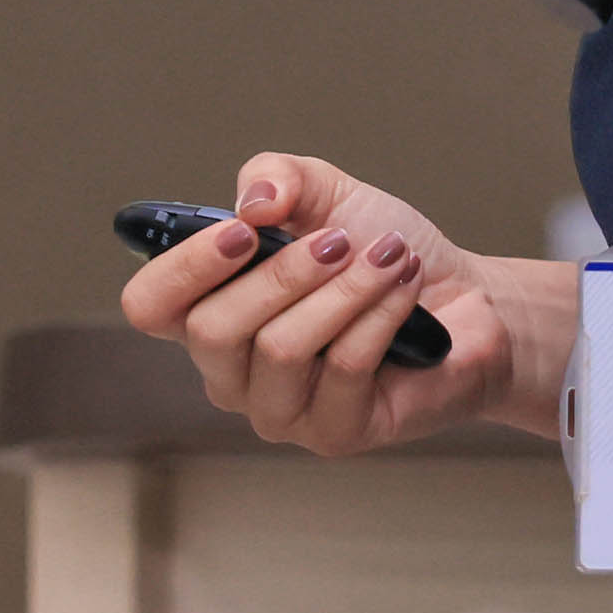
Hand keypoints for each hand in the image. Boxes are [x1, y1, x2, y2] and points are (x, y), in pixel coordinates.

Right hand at [120, 153, 536, 454]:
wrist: (463, 297)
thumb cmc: (379, 247)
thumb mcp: (326, 193)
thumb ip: (277, 178)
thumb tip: (253, 204)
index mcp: (208, 311)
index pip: (148, 306)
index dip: (181, 269)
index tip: (239, 231)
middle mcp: (231, 372)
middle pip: (213, 330)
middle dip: (283, 272)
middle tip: (339, 240)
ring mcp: (279, 411)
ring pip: (281, 350)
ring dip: (343, 290)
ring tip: (388, 257)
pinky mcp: (333, 434)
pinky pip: (342, 369)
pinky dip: (380, 314)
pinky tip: (404, 289)